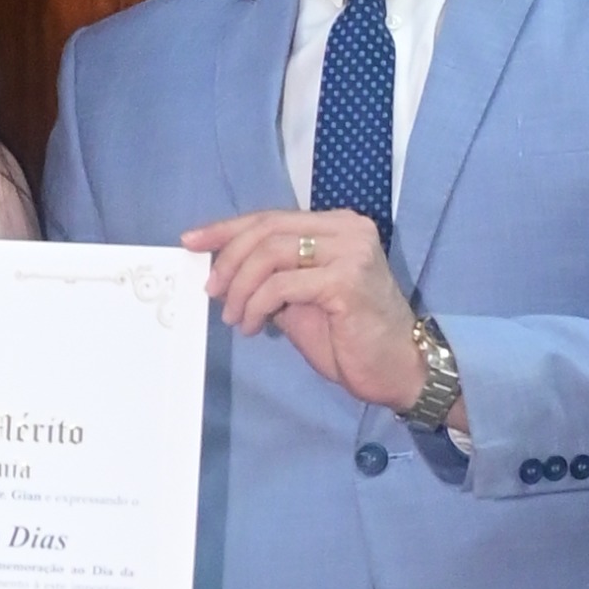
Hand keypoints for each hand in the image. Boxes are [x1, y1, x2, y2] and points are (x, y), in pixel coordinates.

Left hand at [183, 209, 423, 409]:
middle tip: (212, 292)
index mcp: (336, 226)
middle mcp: (347, 229)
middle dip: (229, 260)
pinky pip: (282, 285)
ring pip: (270, 254)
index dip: (226, 229)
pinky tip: (254, 327)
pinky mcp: (346, 281)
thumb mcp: (300, 300)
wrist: (396, 370)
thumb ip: (271, 278)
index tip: (191, 242)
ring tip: (234, 318)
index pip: (270, 217)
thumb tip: (223, 270)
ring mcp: (350, 252)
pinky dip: (257, 305)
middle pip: (266, 230)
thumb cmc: (350, 339)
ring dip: (240, 288)